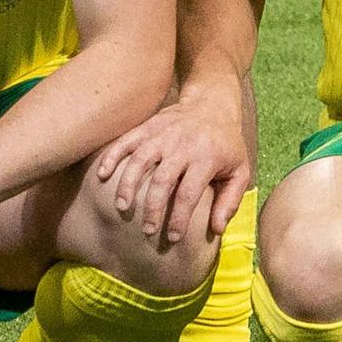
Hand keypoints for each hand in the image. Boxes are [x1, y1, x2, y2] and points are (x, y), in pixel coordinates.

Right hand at [91, 91, 252, 251]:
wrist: (212, 103)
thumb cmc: (226, 144)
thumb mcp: (240, 170)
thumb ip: (231, 200)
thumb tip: (217, 229)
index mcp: (206, 157)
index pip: (189, 192)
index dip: (179, 217)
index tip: (173, 237)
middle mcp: (182, 145)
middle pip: (162, 180)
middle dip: (152, 208)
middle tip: (147, 230)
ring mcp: (163, 134)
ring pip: (140, 160)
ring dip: (128, 184)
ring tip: (121, 208)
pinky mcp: (148, 126)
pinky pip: (126, 140)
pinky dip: (112, 156)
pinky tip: (102, 175)